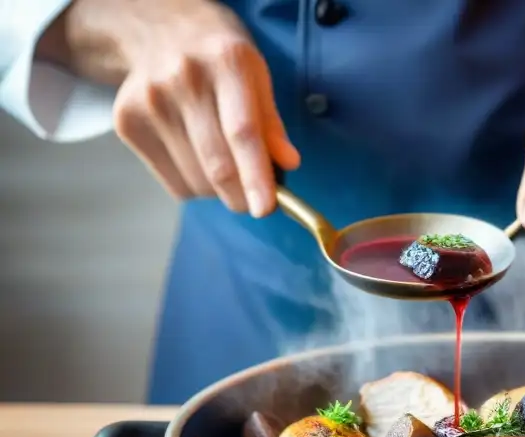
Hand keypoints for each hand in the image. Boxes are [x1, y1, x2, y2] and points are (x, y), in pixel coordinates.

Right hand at [101, 0, 298, 215]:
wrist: (158, 31)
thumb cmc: (219, 60)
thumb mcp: (256, 76)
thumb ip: (272, 123)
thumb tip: (287, 164)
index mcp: (225, 62)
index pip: (242, 132)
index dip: (256, 176)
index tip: (265, 209)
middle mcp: (182, 79)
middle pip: (217, 164)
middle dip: (242, 196)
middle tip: (254, 201)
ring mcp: (149, 101)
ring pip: (196, 181)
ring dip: (219, 191)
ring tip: (223, 164)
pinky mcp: (127, 123)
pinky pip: (173, 183)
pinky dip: (195, 186)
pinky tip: (196, 157)